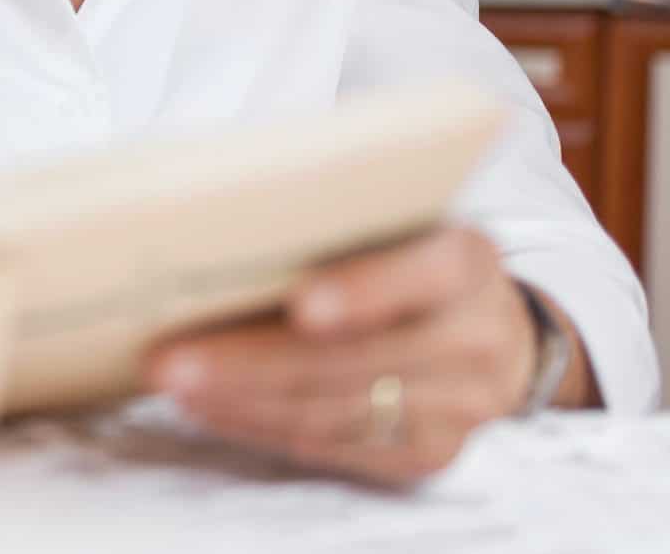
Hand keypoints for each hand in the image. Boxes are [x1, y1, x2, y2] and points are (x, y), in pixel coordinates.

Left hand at [143, 226, 570, 485]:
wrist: (498, 335)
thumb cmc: (412, 256)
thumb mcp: (400, 219)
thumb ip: (339, 217)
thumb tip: (220, 217)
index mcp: (468, 261)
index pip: (422, 275)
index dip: (365, 291)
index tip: (302, 305)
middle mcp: (475, 339)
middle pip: (355, 359)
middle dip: (253, 360)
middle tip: (170, 356)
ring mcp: (459, 407)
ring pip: (334, 409)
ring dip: (243, 399)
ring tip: (174, 381)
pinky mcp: (427, 453)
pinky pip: (333, 445)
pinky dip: (263, 425)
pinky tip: (212, 406)